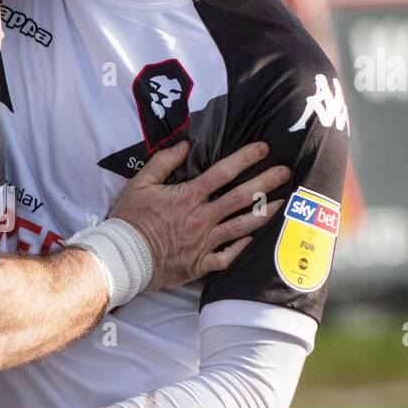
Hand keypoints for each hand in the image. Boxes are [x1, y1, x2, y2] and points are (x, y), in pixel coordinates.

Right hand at [110, 140, 289, 289]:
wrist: (122, 257)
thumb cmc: (129, 220)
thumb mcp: (140, 184)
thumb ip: (163, 162)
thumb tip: (184, 144)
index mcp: (188, 197)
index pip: (223, 172)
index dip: (245, 158)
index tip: (263, 149)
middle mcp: (202, 218)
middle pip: (241, 198)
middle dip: (266, 183)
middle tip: (285, 172)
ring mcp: (204, 242)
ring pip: (242, 227)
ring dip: (264, 214)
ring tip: (282, 204)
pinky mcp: (200, 263)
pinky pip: (228, 257)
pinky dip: (243, 248)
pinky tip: (254, 240)